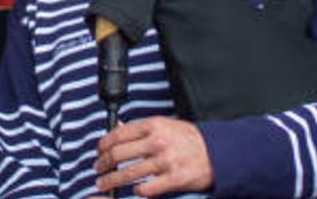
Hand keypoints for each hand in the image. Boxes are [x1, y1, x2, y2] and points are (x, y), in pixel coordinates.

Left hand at [94, 117, 213, 195]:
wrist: (218, 152)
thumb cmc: (191, 139)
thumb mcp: (166, 125)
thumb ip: (141, 128)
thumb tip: (117, 127)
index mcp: (154, 125)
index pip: (118, 134)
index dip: (103, 145)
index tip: (99, 152)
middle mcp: (158, 142)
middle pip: (118, 154)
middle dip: (102, 164)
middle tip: (98, 170)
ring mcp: (166, 161)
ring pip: (128, 173)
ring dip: (111, 181)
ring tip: (104, 184)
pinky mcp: (174, 179)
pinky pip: (146, 188)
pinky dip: (136, 191)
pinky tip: (133, 190)